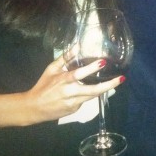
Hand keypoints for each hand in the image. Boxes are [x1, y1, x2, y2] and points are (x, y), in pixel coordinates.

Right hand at [0, 54, 124, 129]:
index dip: (91, 68)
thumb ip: (65, 57)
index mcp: (64, 80)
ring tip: (116, 81)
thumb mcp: (51, 69)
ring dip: (104, 89)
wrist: (34, 108)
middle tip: (121, 78)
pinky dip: (90, 94)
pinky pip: (86, 100)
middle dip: (109, 85)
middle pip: (93, 90)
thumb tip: (78, 45)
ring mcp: (74, 103)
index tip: (103, 61)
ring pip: (93, 96)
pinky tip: (91, 89)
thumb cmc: (43, 85)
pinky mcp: (74, 110)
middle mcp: (71, 93)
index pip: (80, 73)